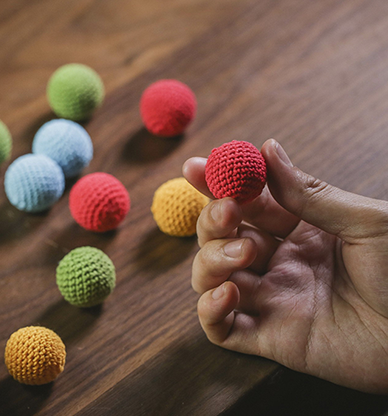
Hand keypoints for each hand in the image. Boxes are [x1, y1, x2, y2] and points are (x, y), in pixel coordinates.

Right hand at [184, 139, 387, 393]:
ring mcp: (272, 300)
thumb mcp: (367, 222)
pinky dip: (209, 311)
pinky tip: (227, 293)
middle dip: (212, 220)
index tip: (197, 166)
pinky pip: (221, 329)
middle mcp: (279, 263)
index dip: (219, 184)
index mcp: (302, 231)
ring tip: (244, 255)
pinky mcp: (270, 339)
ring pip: (210, 277)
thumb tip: (267, 149)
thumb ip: (310, 193)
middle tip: (228, 211)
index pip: (247, 203)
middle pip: (220, 237)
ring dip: (211, 259)